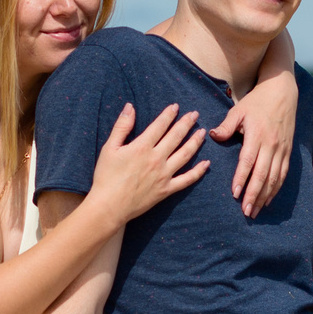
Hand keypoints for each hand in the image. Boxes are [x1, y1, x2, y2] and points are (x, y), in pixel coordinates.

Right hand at [86, 102, 208, 227]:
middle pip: (176, 136)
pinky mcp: (167, 189)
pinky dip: (198, 171)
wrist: (109, 206)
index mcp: (142, 147)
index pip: (160, 126)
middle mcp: (156, 159)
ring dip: (195, 141)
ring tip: (202, 132)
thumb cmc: (106, 177)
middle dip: (186, 123)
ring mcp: (164, 174)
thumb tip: (130, 107)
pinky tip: (206, 163)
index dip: (169, 115)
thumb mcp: (109, 148)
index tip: (176, 107)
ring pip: (185, 154)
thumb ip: (121, 126)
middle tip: (195, 114)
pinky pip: (187, 179)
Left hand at [211, 69, 297, 217]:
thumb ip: (227, 125)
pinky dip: (276, 188)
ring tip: (255, 211)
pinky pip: (283, 174)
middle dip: (254, 195)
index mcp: (257, 135)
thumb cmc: (257, 101)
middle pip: (262, 174)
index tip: (235, 195)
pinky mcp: (288, 151)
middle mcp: (271, 144)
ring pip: (274, 178)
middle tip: (246, 212)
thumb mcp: (239, 109)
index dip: (242, 179)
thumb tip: (212, 135)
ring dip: (265, 196)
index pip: (248, 161)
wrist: (283, 92)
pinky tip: (268, 199)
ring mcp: (282, 149)